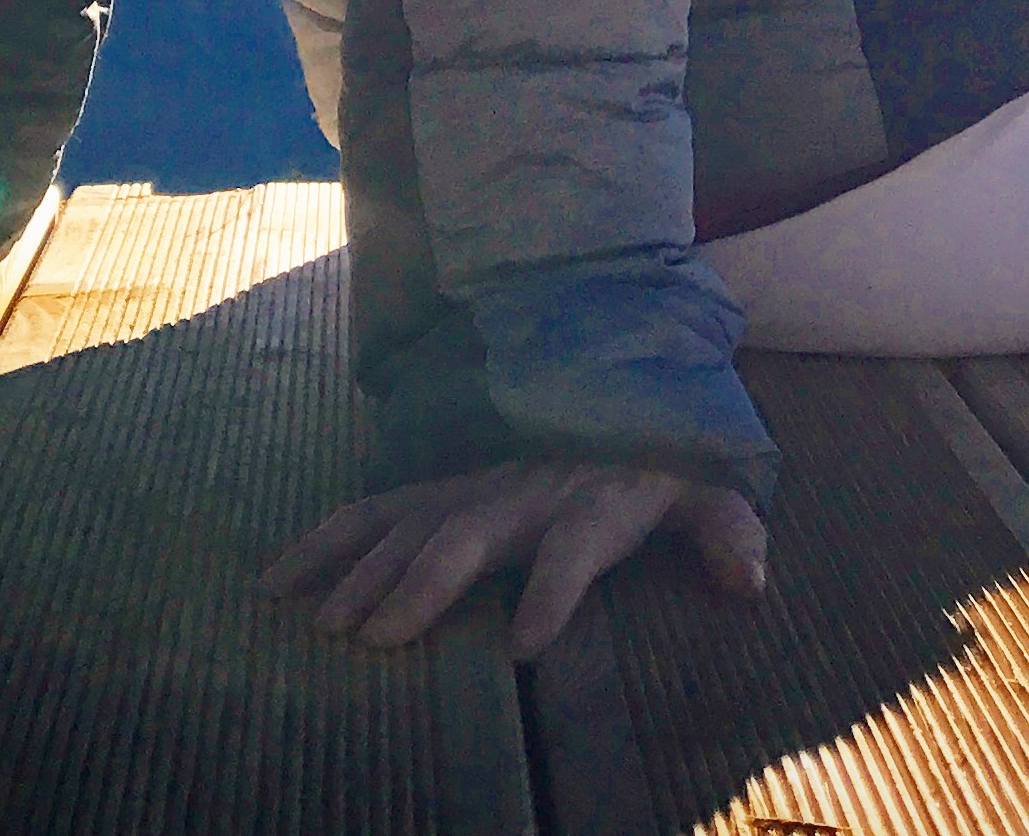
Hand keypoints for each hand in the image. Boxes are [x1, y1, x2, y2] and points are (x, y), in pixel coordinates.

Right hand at [257, 460, 767, 657]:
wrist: (609, 383)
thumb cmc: (655, 463)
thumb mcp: (703, 491)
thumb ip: (727, 532)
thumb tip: (754, 580)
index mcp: (587, 504)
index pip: (574, 550)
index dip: (554, 593)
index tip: (528, 645)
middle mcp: (517, 493)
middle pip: (467, 538)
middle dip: (422, 586)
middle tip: (378, 638)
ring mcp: (465, 487)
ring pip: (404, 526)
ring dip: (362, 572)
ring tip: (326, 625)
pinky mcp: (429, 491)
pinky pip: (366, 513)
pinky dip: (320, 543)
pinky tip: (273, 584)